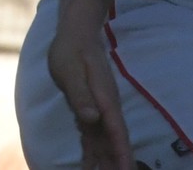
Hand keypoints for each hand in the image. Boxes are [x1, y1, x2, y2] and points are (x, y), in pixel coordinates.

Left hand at [48, 23, 132, 169]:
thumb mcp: (70, 71)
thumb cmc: (71, 51)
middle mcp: (106, 107)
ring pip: (105, 140)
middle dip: (118, 162)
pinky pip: (93, 135)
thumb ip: (80, 96)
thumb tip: (91, 119)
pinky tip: (89, 165)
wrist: (76, 36)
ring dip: (106, 160)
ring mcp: (99, 108)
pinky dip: (93, 151)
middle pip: (114, 141)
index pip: (116, 131)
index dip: (122, 153)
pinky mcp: (90, 108)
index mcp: (104, 99)